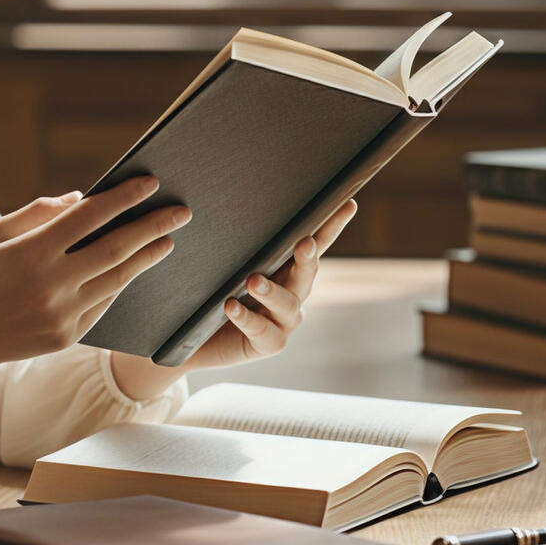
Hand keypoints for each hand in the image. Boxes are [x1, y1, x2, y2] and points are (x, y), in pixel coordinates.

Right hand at [0, 174, 191, 373]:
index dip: (122, 198)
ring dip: (147, 258)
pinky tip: (135, 268)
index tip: (150, 183)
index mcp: (31, 252)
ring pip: (117, 280)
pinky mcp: (67, 337)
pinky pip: (103, 305)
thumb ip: (38, 212)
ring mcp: (62, 314)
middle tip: (181, 212)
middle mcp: (51, 284)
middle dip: (153, 227)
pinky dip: (121, 284)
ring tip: (168, 240)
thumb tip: (83, 198)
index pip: (88, 217)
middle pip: (115, 249)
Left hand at [180, 198, 357, 372]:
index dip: (332, 226)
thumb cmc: (213, 290)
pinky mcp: (268, 343)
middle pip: (306, 273)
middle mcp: (293, 293)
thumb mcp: (224, 261)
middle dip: (307, 257)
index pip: (314, 243)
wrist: (196, 336)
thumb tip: (220, 200)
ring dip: (272, 291)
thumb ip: (234, 241)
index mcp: (287, 267)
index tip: (348, 204)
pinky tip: (231, 307)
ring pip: (287, 305)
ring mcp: (283, 321)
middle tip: (304, 243)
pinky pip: (263, 332)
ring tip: (253, 280)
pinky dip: (247, 318)